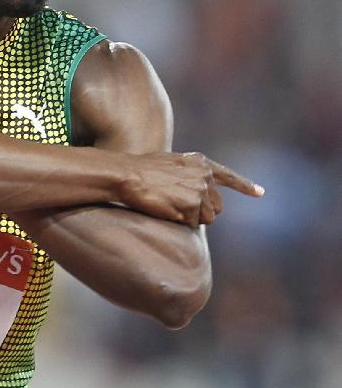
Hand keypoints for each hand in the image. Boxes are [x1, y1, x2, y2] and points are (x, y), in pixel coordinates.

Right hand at [120, 151, 263, 226]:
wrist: (128, 175)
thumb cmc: (141, 171)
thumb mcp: (172, 164)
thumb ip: (190, 174)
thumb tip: (202, 196)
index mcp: (201, 163)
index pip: (228, 176)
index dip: (245, 186)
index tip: (260, 193)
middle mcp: (205, 175)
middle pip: (216, 208)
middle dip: (201, 212)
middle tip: (177, 205)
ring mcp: (200, 191)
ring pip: (206, 219)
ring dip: (190, 219)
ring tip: (169, 205)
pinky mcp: (192, 206)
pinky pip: (192, 225)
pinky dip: (179, 222)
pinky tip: (166, 209)